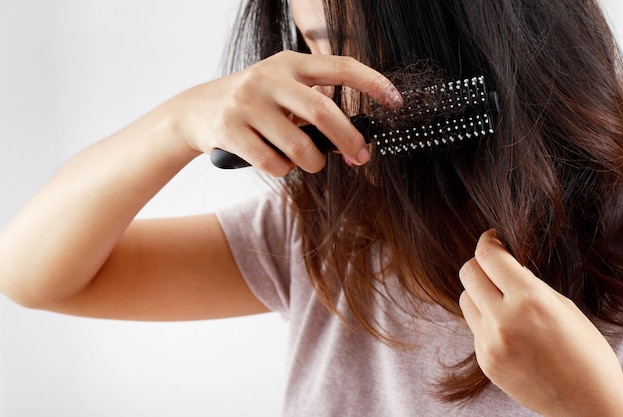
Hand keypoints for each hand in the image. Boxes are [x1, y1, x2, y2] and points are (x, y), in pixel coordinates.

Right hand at [169, 50, 401, 175]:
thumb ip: (313, 104)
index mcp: (289, 63)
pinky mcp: (229, 129)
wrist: (195, 111)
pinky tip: (277, 163)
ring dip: (312, 163)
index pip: (340, 66)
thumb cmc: (252, 104)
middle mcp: (269, 77)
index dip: (373, 82)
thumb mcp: (280, 89)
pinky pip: (272, 163)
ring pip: (298, 146)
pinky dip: (283, 170)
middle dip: (349, 140)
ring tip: (309, 162)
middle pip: (323, 112)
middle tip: (361, 157)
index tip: (396, 101)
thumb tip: (355, 142)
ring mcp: (247, 102)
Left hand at [459, 230, 622, 416]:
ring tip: (504, 302)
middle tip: (494, 267)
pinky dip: (486, 321)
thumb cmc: (586, 353)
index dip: (487, 242)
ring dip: (479, 293)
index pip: (489, 257)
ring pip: (465, 300)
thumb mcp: (564, 307)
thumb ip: (529, 284)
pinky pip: (474, 328)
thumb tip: (505, 264)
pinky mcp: (485, 361)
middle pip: (468, 273)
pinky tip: (510, 331)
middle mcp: (503, 319)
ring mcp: (489, 343)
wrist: (588, 405)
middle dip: (479, 264)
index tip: (491, 238)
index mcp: (529, 300)